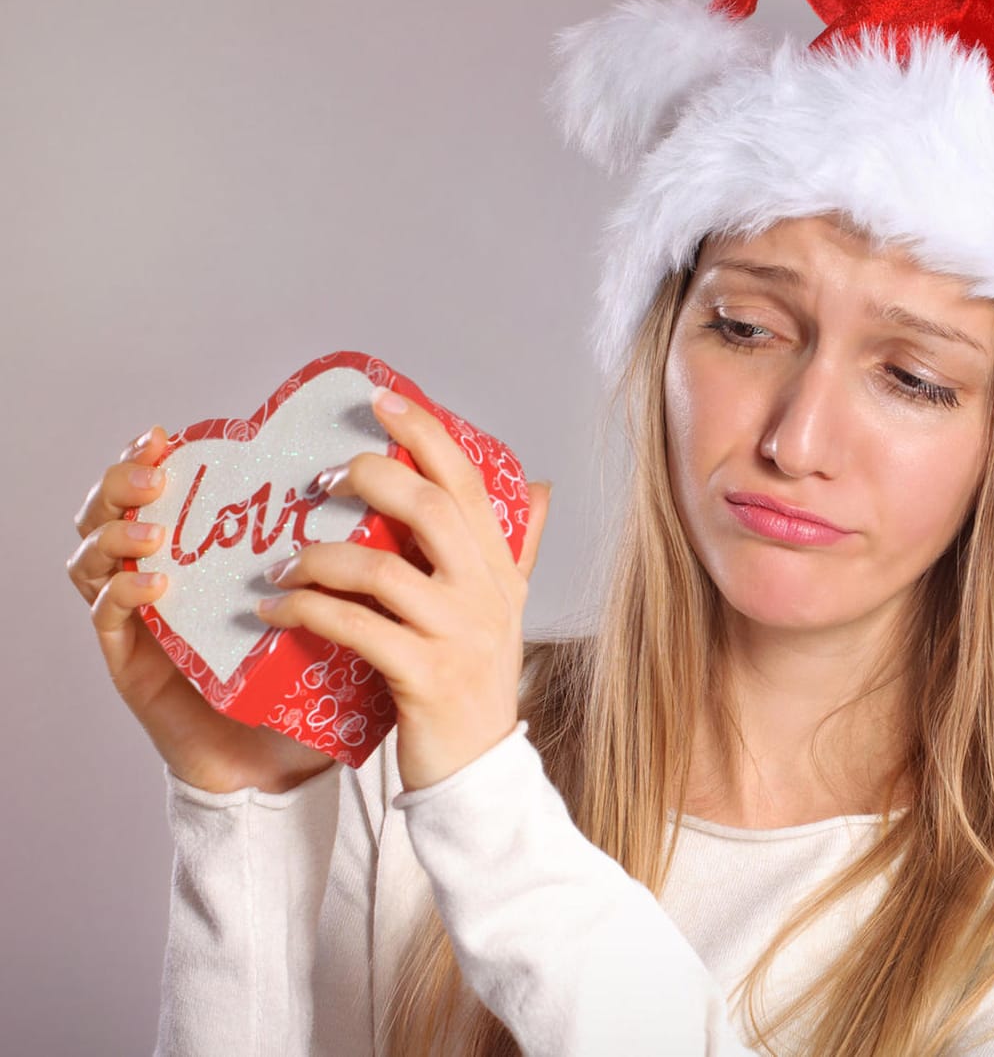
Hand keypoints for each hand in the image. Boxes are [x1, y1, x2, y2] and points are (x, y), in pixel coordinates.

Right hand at [68, 426, 337, 793]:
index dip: (150, 456)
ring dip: (117, 532)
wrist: (287, 761)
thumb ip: (349, 553)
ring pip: (92, 559)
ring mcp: (140, 622)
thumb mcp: (329, 604)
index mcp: (202, 555)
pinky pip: (108, 620)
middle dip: (121, 480)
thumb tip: (408, 492)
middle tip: (155, 465)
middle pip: (109, 512)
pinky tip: (157, 584)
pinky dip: (125, 594)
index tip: (170, 431)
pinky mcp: (133, 666)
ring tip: (153, 525)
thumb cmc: (308, 681)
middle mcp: (162, 579)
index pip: (156, 492)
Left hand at [253, 387, 550, 791]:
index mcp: (501, 570)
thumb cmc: (476, 684)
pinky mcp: (423, 677)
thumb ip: (518, 549)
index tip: (379, 399)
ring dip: (318, 557)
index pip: (467, 483)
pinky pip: (355, 627)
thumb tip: (541, 488)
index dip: (424, 434)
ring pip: (381, 569)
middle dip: (366, 480)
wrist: (478, 770)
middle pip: (429, 509)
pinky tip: (275, 609)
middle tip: (317, 482)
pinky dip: (307, 610)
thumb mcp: (507, 610)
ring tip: (281, 563)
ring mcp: (458, 635)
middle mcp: (487, 594)